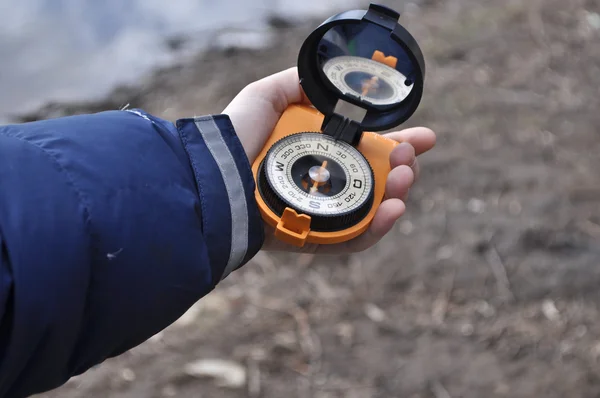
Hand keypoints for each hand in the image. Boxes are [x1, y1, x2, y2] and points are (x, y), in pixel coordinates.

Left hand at [223, 67, 435, 252]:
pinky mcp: (313, 239)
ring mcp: (320, 213)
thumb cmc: (236, 137)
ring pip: (372, 210)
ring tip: (406, 179)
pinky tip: (393, 210)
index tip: (424, 136)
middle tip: (412, 157)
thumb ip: (298, 84)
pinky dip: (377, 228)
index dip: (398, 143)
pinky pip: (353, 240)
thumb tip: (330, 79)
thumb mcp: (266, 96)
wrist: (214, 174)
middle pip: (377, 181)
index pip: (366, 150)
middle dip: (404, 168)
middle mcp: (323, 183)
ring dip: (397, 195)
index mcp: (318, 152)